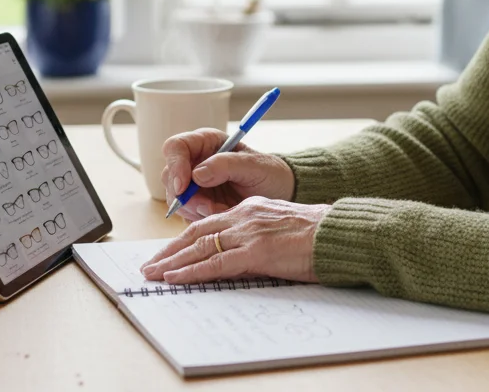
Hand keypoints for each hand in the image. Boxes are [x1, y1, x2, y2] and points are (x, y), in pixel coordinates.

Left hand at [140, 197, 329, 283]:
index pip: (209, 223)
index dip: (185, 239)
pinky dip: (192, 272)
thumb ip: (258, 236)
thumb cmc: (317, 235)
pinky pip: (216, 264)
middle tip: (150, 265)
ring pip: (200, 248)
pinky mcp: (256, 252)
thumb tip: (242, 255)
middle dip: (169, 251)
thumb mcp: (281, 228)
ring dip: (172, 262)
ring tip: (153, 274)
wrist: (338, 233)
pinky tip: (176, 279)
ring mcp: (249, 233)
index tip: (169, 252)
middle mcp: (245, 216)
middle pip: (196, 233)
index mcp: (251, 209)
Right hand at [160, 128, 294, 219]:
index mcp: (206, 143)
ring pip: (176, 200)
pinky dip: (202, 219)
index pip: (175, 147)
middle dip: (187, 196)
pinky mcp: (197, 204)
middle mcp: (194, 161)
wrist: (279, 193)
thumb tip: (197, 173)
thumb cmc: (270, 173)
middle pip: (170, 177)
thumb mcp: (255, 166)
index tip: (184, 186)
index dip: (175, 165)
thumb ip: (226, 165)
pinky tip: (222, 214)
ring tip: (224, 209)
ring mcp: (193, 184)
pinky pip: (188, 215)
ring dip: (197, 210)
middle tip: (210, 206)